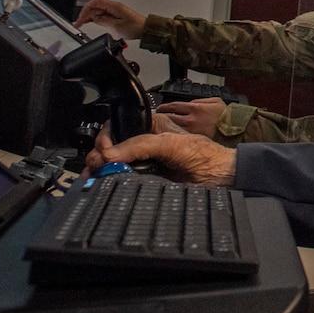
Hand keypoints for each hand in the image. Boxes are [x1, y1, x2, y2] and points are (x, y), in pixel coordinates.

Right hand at [75, 0, 145, 37]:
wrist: (145, 30)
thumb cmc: (136, 27)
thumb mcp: (116, 27)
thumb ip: (104, 21)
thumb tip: (94, 19)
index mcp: (114, 6)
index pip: (96, 2)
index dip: (86, 8)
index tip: (81, 16)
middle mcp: (114, 7)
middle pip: (95, 6)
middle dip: (86, 13)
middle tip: (79, 22)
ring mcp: (114, 11)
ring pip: (98, 11)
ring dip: (89, 17)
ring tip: (82, 24)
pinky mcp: (115, 16)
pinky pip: (102, 15)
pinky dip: (95, 19)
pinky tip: (91, 22)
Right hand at [88, 128, 234, 187]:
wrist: (218, 178)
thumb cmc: (203, 155)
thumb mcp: (169, 142)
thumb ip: (139, 145)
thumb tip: (110, 154)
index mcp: (150, 128)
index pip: (117, 127)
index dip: (105, 137)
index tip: (103, 148)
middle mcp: (143, 145)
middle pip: (110, 148)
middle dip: (98, 155)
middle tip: (98, 164)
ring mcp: (142, 164)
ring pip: (111, 166)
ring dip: (99, 170)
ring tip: (96, 175)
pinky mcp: (144, 182)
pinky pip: (121, 182)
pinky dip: (108, 183)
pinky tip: (103, 184)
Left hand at [155, 97, 226, 138]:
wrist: (235, 131)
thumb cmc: (227, 117)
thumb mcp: (215, 101)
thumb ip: (199, 101)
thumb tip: (188, 103)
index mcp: (196, 109)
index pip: (173, 106)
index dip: (164, 107)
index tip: (159, 109)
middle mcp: (192, 120)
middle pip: (169, 117)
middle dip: (161, 117)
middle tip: (156, 118)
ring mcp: (192, 132)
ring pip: (172, 129)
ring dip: (165, 128)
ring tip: (161, 128)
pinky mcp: (194, 141)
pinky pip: (180, 138)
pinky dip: (174, 136)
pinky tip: (171, 137)